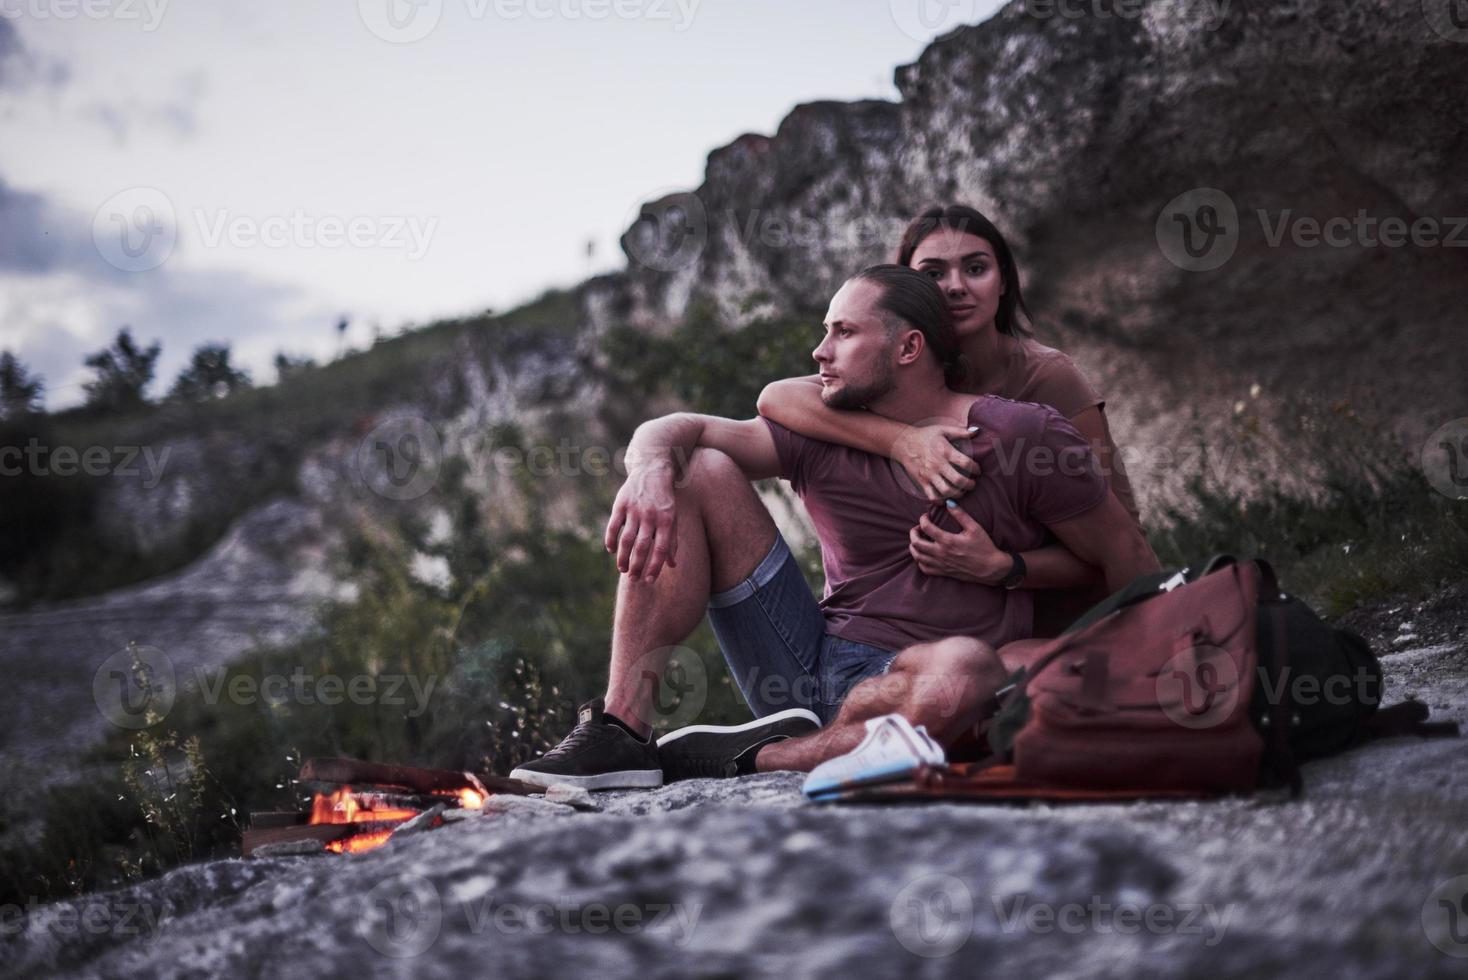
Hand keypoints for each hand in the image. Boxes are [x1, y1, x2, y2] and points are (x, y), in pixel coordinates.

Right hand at [604, 461, 678, 581]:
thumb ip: (672, 541)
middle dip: (636, 566)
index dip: (655, 567)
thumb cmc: (664, 501)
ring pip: (626, 539)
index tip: (649, 580)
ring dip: (623, 557)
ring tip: (622, 570)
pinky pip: (613, 526)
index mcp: (666, 521)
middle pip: (642, 547)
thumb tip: (672, 565)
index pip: (661, 549)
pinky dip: (611, 540)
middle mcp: (650, 516)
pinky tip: (611, 551)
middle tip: (633, 579)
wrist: (652, 472)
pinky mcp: (621, 504)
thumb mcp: (673, 518)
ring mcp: (634, 510)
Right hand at [891, 424, 980, 501]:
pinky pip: (932, 496)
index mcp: (945, 451)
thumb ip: (961, 431)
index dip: (976, 469)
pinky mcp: (922, 481)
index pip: (966, 463)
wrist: (904, 443)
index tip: (977, 470)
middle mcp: (938, 465)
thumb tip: (977, 431)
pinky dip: (941, 501)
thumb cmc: (925, 436)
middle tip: (972, 484)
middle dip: (969, 485)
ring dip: (958, 494)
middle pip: (958, 481)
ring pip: (947, 491)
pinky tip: (946, 498)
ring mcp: (929, 475)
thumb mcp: (943, 430)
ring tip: (961, 491)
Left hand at [909, 503, 1008, 584]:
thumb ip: (960, 514)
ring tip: (919, 539)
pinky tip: (924, 554)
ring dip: (914, 546)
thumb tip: (948, 502)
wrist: (991, 568)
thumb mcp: (975, 528)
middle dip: (913, 533)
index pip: (926, 528)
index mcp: (948, 541)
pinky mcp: (943, 572)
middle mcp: (941, 554)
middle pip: (916, 543)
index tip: (926, 516)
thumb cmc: (984, 547)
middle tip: (918, 528)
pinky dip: (920, 560)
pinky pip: (924, 568)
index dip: (923, 519)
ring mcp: (941, 564)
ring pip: (917, 556)